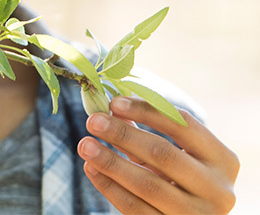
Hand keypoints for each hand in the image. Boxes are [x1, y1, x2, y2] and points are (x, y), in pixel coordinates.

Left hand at [77, 96, 238, 213]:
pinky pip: (134, 208)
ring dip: (111, 162)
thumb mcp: (178, 153)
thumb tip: (110, 107)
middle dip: (123, 134)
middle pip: (163, 153)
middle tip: (92, 121)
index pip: (183, 125)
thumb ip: (148, 130)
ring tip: (85, 144)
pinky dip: (109, 186)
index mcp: (222, 159)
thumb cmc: (183, 177)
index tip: (114, 102)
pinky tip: (91, 168)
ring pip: (147, 184)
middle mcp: (218, 189)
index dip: (147, 111)